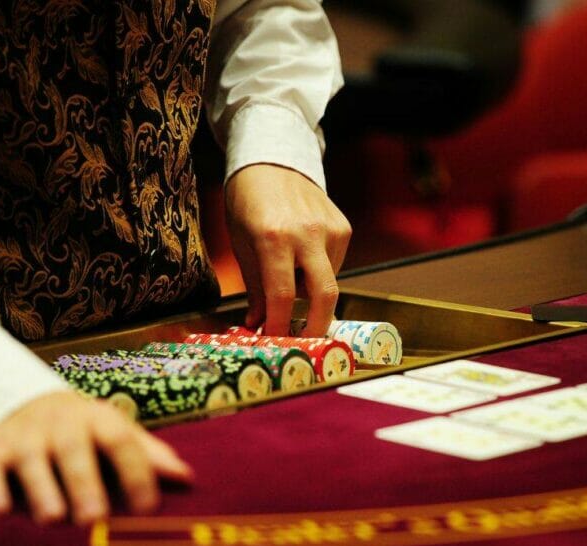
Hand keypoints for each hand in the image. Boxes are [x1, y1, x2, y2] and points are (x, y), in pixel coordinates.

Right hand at [0, 391, 192, 524]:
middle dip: (85, 483)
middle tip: (94, 518)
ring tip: (52, 518)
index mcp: (100, 420)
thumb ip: (149, 456)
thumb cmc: (83, 432)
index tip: (148, 509)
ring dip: (42, 488)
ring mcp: (26, 436)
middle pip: (76, 450)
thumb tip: (187, 477)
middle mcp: (63, 424)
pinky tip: (1, 513)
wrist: (22, 403)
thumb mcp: (116, 433)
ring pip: (33, 461)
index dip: (137, 473)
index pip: (123, 442)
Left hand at [225, 164, 351, 336]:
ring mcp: (331, 229)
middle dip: (317, 326)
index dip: (280, 325)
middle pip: (325, 295)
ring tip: (289, 268)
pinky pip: (334, 264)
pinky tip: (302, 251)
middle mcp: (307, 233)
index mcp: (274, 237)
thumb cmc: (248, 203)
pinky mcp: (344, 226)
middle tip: (306, 342)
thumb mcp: (242, 244)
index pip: (283, 295)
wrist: (272, 160)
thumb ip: (255, 286)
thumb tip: (258, 324)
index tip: (275, 340)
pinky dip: (317, 270)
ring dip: (309, 289)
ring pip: (327, 280)